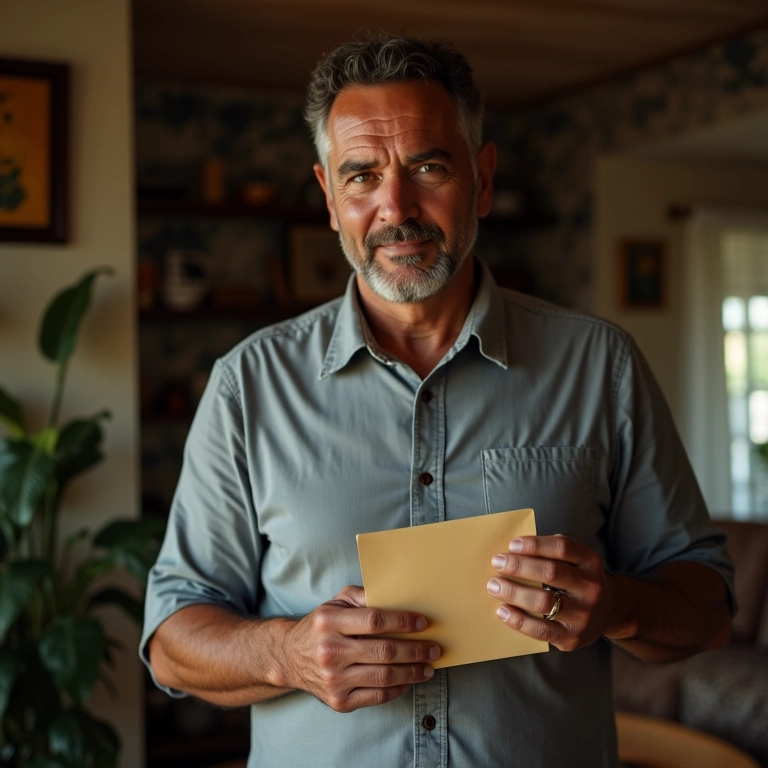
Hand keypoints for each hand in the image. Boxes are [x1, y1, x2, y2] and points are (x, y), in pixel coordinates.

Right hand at [283, 585, 440, 711]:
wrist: (290, 657)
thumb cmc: (321, 625)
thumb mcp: (336, 602)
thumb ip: (363, 595)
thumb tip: (396, 596)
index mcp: (329, 622)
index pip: (374, 621)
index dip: (402, 622)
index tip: (422, 623)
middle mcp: (330, 652)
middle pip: (384, 652)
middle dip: (416, 650)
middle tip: (435, 649)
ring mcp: (334, 680)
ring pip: (384, 677)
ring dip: (412, 672)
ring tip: (428, 667)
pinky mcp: (338, 701)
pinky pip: (377, 696)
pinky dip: (398, 689)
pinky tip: (409, 680)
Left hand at [486, 535, 613, 651]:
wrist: (609, 612)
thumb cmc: (579, 580)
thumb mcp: (576, 560)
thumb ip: (551, 553)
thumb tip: (512, 551)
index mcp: (590, 562)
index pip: (562, 548)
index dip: (535, 545)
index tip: (512, 545)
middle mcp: (591, 588)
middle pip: (551, 572)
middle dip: (519, 566)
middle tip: (497, 563)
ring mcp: (583, 615)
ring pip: (544, 601)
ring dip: (514, 592)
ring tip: (494, 586)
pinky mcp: (572, 637)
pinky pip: (541, 630)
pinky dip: (518, 620)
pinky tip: (503, 610)